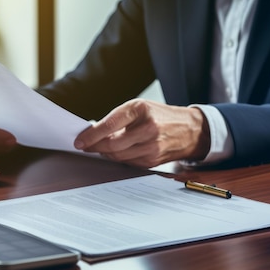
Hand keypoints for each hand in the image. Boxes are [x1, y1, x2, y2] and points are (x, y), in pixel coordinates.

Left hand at [73, 99, 209, 167]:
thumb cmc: (161, 116)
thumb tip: (93, 132)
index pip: (110, 124)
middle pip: (111, 144)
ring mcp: (151, 146)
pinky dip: (117, 158)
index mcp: (141, 110)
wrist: (190, 130)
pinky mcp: (152, 161)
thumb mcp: (140, 107)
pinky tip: (114, 152)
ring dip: (104, 153)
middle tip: (85, 145)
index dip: (91, 135)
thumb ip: (118, 118)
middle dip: (94, 146)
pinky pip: (127, 162)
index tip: (79, 140)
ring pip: (117, 156)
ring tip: (98, 147)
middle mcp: (148, 128)